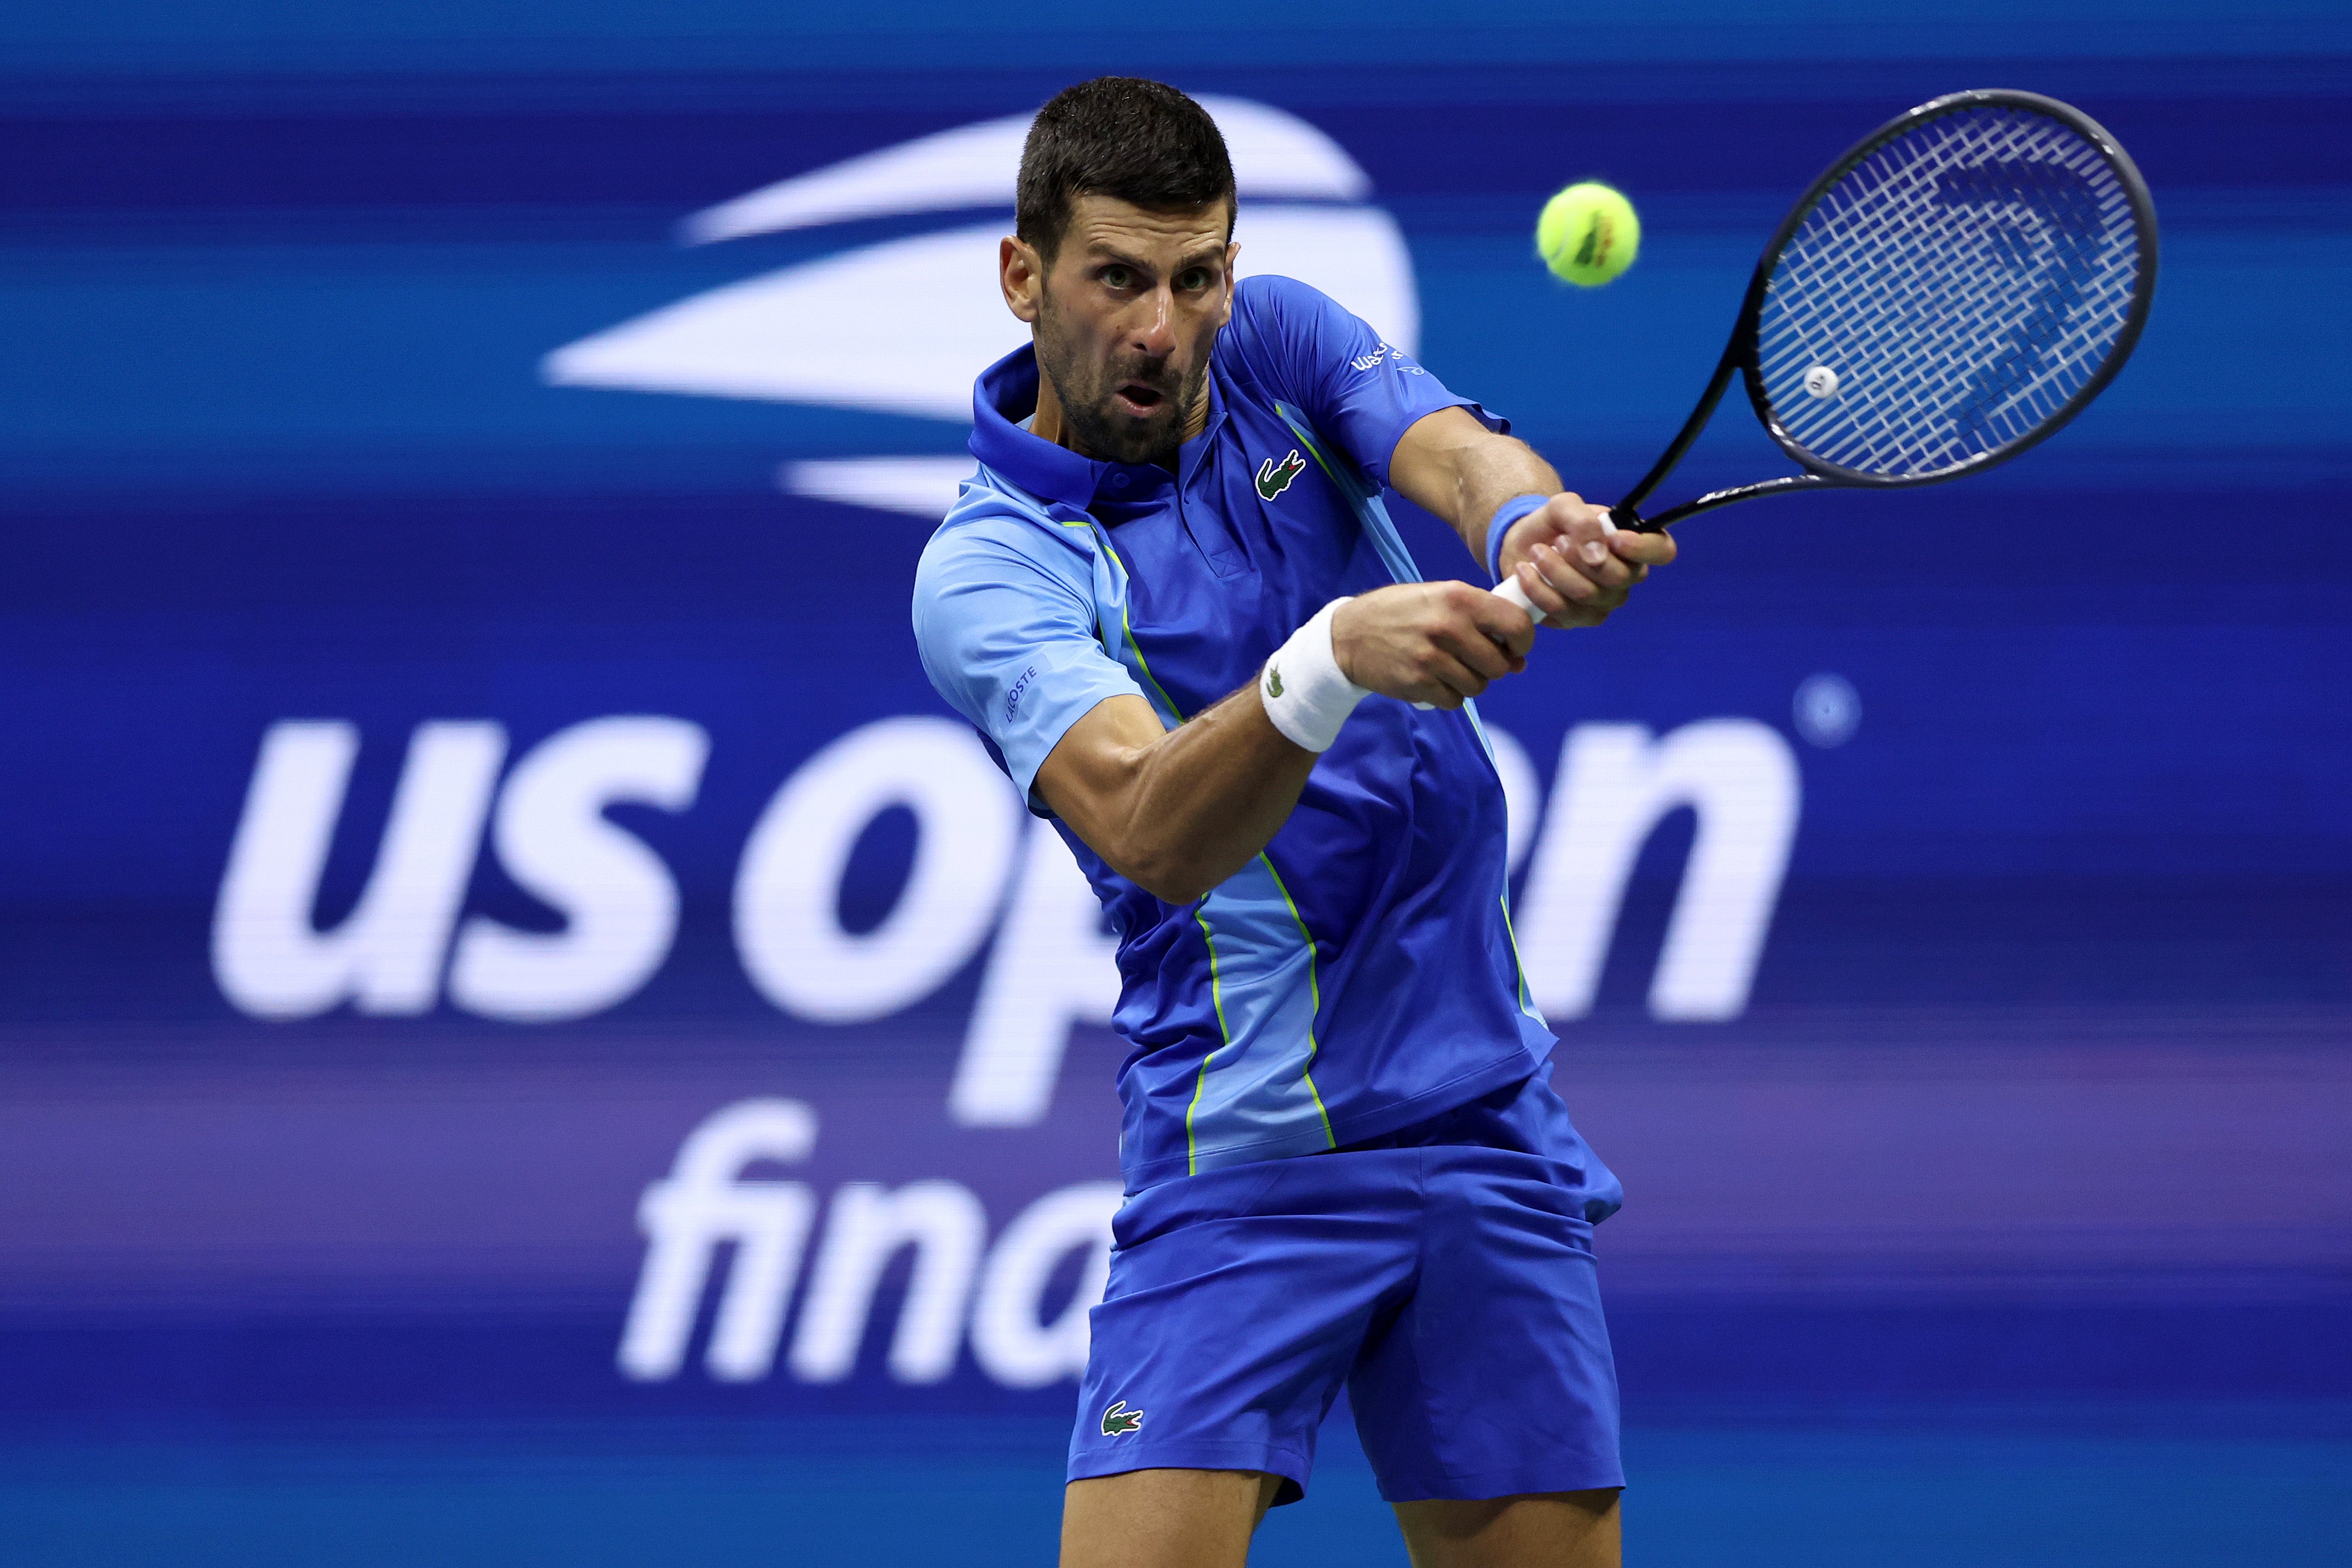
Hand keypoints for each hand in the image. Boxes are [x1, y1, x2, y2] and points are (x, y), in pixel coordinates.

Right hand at [1331, 581, 1534, 708]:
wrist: (1349, 635)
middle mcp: (1448, 627)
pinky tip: (1433, 680)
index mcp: (1459, 597)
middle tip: (1473, 659)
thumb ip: (1481, 621)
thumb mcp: (1440, 598)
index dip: (1523, 642)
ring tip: (1449, 668)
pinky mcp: (1418, 683)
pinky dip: (1449, 696)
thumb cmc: (1401, 612)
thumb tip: (1518, 661)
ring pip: (1478, 686)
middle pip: (1499, 664)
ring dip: (1469, 682)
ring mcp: (1432, 658)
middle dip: (1492, 667)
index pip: (1516, 625)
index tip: (1515, 648)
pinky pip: (1455, 701)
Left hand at [1497, 493, 1677, 627]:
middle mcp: (1626, 576)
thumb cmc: (1553, 523)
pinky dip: (1538, 589)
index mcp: (1634, 544)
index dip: (1643, 548)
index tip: (1614, 538)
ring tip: (1536, 551)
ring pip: (1587, 595)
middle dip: (1580, 557)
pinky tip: (1525, 571)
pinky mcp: (1577, 618)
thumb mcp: (1564, 506)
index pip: (1662, 550)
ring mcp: (1604, 602)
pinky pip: (1562, 611)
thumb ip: (1583, 521)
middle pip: (1618, 577)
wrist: (1522, 544)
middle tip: (1557, 540)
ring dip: (1555, 571)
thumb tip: (1598, 554)